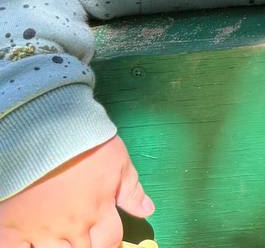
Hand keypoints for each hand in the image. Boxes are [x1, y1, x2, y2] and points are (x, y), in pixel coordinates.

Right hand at [0, 135, 153, 247]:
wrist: (45, 132)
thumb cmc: (85, 143)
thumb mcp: (118, 162)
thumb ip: (131, 190)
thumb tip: (148, 210)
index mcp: (99, 211)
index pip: (110, 241)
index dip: (112, 244)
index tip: (110, 243)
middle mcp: (72, 226)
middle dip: (88, 247)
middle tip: (86, 239)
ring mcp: (41, 230)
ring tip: (61, 240)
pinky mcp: (11, 228)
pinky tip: (30, 244)